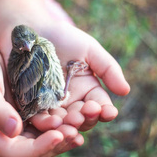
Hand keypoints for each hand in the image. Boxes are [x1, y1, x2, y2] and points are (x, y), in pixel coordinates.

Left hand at [0, 21, 129, 132]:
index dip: (105, 110)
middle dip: (86, 118)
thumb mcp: (89, 49)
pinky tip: (51, 123)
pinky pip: (40, 119)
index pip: (100, 105)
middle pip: (82, 118)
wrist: (31, 31)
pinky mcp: (31, 106)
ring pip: (62, 123)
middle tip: (86, 113)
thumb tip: (125, 91)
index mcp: (87, 90)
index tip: (108, 112)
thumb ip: (107, 68)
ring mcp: (51, 106)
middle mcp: (71, 102)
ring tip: (70, 122)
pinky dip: (46, 124)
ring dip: (68, 126)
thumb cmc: (63, 37)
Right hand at [0, 37, 83, 156]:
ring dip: (62, 136)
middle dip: (56, 145)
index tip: (58, 135)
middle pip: (33, 152)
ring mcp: (18, 124)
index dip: (38, 149)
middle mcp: (6, 134)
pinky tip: (77, 116)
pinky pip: (46, 124)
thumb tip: (15, 131)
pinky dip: (61, 123)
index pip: (16, 153)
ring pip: (43, 139)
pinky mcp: (27, 112)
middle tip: (76, 133)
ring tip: (81, 126)